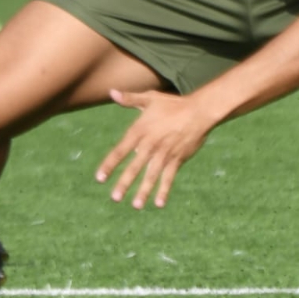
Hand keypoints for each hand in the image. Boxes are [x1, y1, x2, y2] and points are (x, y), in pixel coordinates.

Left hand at [95, 87, 214, 209]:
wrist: (199, 111)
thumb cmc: (172, 104)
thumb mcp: (150, 98)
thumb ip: (129, 99)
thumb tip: (111, 92)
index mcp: (140, 130)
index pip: (120, 150)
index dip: (109, 165)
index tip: (100, 178)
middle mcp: (150, 144)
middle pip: (134, 167)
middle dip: (124, 183)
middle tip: (115, 198)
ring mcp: (164, 153)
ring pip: (151, 175)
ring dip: (143, 191)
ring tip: (135, 205)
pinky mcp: (177, 159)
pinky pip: (169, 177)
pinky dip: (164, 190)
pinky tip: (159, 203)